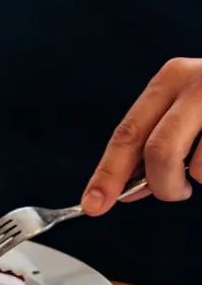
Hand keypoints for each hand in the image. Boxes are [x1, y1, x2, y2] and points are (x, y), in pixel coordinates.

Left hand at [83, 58, 201, 214]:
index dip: (108, 175)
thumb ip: (154, 144)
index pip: (127, 134)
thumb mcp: (186, 112)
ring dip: (200, 180)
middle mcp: (199, 81)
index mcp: (171, 79)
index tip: (93, 205)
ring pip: (198, 167)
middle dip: (160, 186)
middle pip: (159, 152)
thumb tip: (125, 190)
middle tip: (173, 193)